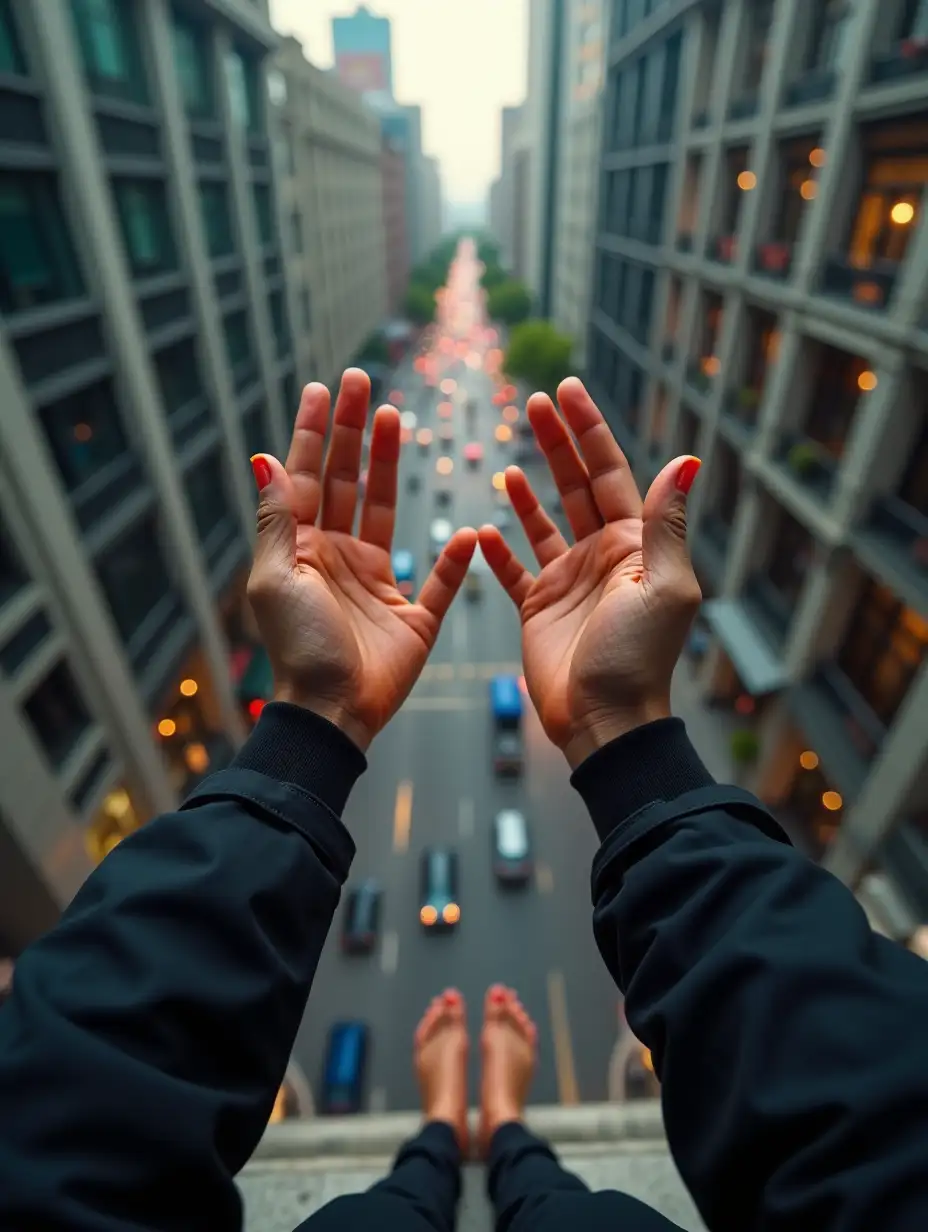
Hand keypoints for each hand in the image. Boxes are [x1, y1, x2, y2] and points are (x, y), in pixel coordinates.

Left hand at [247, 369, 475, 750]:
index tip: (324, 388)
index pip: (310, 477)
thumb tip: (264, 457)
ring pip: (387, 511)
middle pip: (348, 482)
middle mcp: (339, 557)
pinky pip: (440, 581)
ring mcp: (377, 584)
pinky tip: (469, 531)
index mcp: (304, 549)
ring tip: (395, 417)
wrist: (331, 711)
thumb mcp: (275, 579)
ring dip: (389, 465)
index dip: (316, 432)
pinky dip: (456, 560)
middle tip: (363, 382)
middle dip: (354, 431)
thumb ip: (277, 519)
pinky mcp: (413, 616)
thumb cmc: (298, 647)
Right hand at [478, 378, 701, 767]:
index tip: (569, 389)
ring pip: (544, 521)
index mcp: (635, 545)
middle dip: (558, 442)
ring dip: (528, 488)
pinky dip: (498, 550)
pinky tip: (483, 528)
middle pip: (576, 486)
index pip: (610, 473)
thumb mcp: (662, 587)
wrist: (603, 720)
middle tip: (537, 400)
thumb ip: (664, 523)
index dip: (590, 431)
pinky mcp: (538, 608)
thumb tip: (686, 459)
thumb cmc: (637, 656)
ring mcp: (568, 580)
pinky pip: (513, 570)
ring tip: (508, 454)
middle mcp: (602, 555)